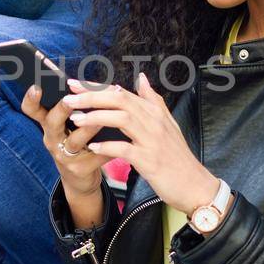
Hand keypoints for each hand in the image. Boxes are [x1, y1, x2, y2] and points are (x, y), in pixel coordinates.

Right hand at [21, 79, 112, 220]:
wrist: (80, 178)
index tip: (36, 87)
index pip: (31, 110)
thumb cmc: (77, 143)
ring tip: (101, 121)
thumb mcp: (68, 126)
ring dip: (88, 129)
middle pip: (52, 122)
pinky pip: (95, 156)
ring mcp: (64, 156)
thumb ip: (73, 106)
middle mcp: (52, 139)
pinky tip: (122, 141)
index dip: (31, 99)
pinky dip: (108, 148)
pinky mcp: (79, 169)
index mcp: (49, 123)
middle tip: (68, 99)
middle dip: (61, 110)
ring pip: (74, 141)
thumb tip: (81, 81)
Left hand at [59, 73, 220, 217]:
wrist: (195, 185)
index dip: (96, 87)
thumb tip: (141, 78)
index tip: (74, 84)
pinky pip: (125, 149)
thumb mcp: (167, 124)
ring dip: (96, 117)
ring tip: (75, 119)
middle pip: (120, 100)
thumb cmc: (177, 156)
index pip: (122, 92)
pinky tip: (93, 148)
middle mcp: (154, 121)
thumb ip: (152, 100)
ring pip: (122, 119)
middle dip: (92, 97)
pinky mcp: (150, 160)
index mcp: (154, 112)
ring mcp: (152, 140)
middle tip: (68, 98)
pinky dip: (108, 147)